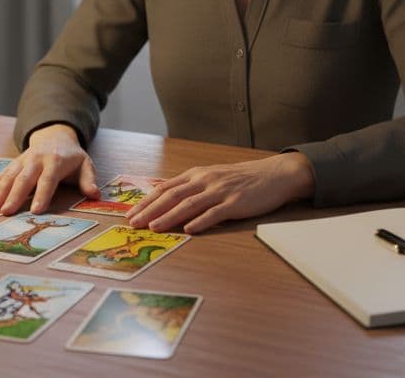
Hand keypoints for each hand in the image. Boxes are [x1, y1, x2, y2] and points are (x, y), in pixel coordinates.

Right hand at [0, 123, 99, 214]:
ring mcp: (22, 161)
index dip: (42, 195)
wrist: (55, 135)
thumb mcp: (85, 164)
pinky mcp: (13, 164)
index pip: (48, 180)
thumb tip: (95, 195)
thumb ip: (89, 180)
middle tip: (6, 212)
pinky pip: (0, 175)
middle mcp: (36, 160)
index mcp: (55, 161)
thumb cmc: (71, 156)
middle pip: (24, 179)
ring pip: (8, 176)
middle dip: (14, 196)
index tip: (35, 210)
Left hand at [125, 153, 315, 233]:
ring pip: (189, 204)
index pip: (165, 188)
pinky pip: (215, 213)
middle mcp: (205, 181)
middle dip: (150, 210)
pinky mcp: (236, 202)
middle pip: (172, 196)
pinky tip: (190, 230)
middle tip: (133, 223)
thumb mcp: (212, 178)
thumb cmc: (241, 179)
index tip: (130, 213)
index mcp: (197, 175)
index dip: (146, 201)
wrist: (273, 174)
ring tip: (154, 227)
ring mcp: (220, 191)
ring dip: (169, 216)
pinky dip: (201, 221)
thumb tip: (166, 201)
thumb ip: (192, 188)